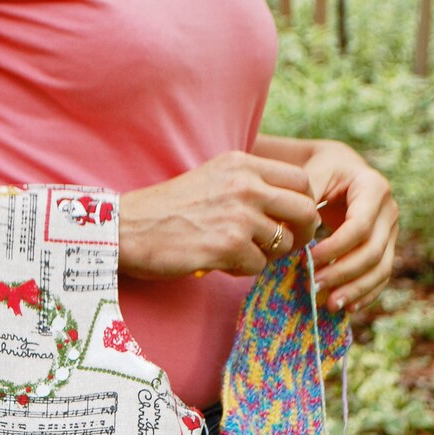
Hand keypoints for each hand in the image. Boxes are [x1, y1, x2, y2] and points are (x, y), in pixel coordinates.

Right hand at [119, 151, 321, 279]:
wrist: (127, 228)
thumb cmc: (168, 209)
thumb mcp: (213, 178)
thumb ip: (250, 184)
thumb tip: (289, 207)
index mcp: (243, 164)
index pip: (301, 181)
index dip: (303, 204)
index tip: (291, 220)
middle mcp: (246, 185)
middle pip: (305, 210)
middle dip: (302, 233)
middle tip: (286, 245)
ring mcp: (238, 216)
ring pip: (283, 243)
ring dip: (267, 256)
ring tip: (239, 254)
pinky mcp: (227, 247)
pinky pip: (258, 266)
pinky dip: (243, 270)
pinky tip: (220, 263)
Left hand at [304, 141, 398, 312]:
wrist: (338, 171)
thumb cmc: (320, 171)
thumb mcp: (312, 174)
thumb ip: (306, 198)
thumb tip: (304, 231)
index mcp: (374, 188)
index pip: (360, 226)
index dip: (336, 248)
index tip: (310, 260)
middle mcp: (389, 211)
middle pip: (373, 251)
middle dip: (343, 273)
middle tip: (313, 287)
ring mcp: (391, 232)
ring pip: (382, 268)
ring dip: (356, 290)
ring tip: (330, 305)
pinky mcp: (386, 248)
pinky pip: (382, 276)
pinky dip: (366, 294)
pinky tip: (348, 308)